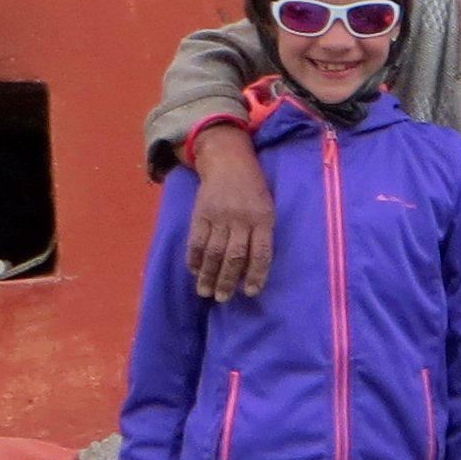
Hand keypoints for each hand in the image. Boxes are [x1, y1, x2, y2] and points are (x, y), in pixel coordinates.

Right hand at [186, 125, 274, 300]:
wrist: (228, 162)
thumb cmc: (253, 191)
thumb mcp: (267, 208)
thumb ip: (262, 234)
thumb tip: (253, 268)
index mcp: (263, 218)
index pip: (261, 252)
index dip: (256, 274)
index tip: (250, 292)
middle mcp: (241, 218)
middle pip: (234, 255)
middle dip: (227, 280)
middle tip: (222, 297)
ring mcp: (219, 216)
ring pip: (213, 251)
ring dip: (208, 275)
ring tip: (205, 292)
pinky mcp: (200, 213)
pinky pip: (195, 240)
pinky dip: (194, 258)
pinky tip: (194, 271)